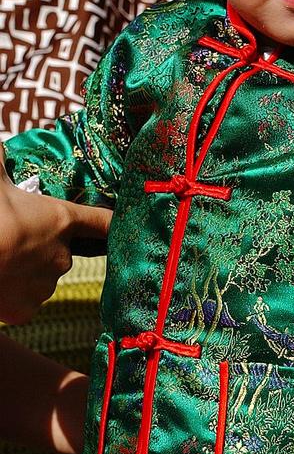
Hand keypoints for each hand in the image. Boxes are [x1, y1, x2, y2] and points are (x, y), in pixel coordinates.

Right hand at [0, 149, 111, 323]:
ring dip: (24, 270)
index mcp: (60, 220)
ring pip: (39, 278)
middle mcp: (62, 256)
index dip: (110, 223)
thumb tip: (0, 143)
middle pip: (60, 251)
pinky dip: (11, 296)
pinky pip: (23, 302)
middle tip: (11, 236)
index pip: (101, 222)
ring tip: (0, 257)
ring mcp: (45, 286)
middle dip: (40, 246)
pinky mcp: (26, 310)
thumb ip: (0, 158)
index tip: (121, 223)